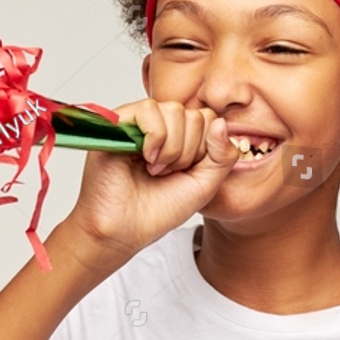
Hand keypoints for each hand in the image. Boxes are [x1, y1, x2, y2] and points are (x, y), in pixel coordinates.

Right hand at [65, 98, 239, 255]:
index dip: (204, 150)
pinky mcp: (116, 122)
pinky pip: (149, 109)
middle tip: (166, 174)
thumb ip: (223, 156)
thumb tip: (221, 123)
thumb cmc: (159, 210)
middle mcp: (160, 125)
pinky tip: (144, 159)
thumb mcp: (205, 184)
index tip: (185, 173)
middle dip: (187, 152)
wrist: (124, 230)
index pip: (209, 120)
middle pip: (195, 115)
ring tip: (155, 169)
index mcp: (180, 137)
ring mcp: (138, 122)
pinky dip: (155, 138)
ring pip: (175, 110)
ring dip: (172, 148)